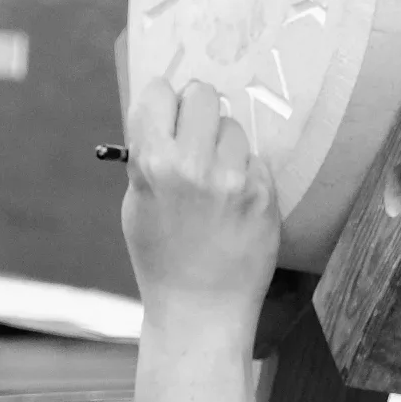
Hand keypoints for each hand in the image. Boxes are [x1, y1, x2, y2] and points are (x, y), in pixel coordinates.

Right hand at [119, 62, 280, 346]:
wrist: (200, 309)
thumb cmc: (162, 259)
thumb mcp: (136, 206)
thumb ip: (148, 158)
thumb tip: (166, 117)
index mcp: (153, 164)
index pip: (159, 92)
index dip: (163, 105)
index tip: (168, 117)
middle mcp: (193, 164)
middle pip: (203, 94)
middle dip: (197, 112)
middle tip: (197, 139)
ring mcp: (233, 178)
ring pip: (233, 127)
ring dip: (225, 146)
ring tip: (217, 181)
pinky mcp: (264, 193)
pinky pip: (256, 161)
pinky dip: (247, 175)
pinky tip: (235, 205)